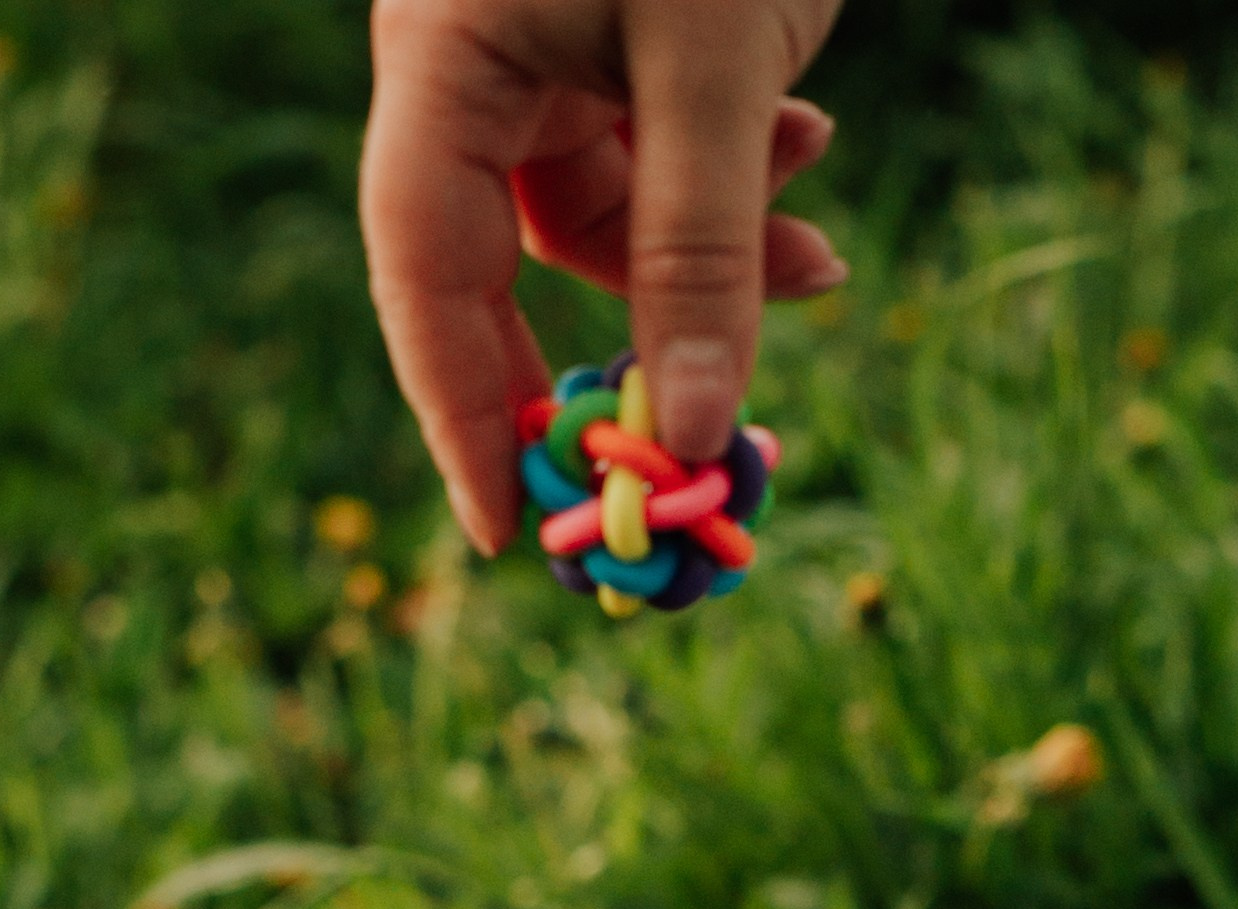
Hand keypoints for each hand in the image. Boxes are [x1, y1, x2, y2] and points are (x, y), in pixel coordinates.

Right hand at [361, 0, 847, 555]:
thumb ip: (702, 249)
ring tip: (815, 258)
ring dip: (714, 254)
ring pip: (604, 219)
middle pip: (501, 265)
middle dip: (612, 357)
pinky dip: (731, 179)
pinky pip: (650, 156)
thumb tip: (690, 436)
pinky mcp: (602, 40)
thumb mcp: (717, 69)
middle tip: (677, 462)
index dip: (459, 414)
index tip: (507, 531)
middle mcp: (465, 67)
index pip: (422, 272)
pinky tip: (809, 144)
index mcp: (442, 58)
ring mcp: (531, 52)